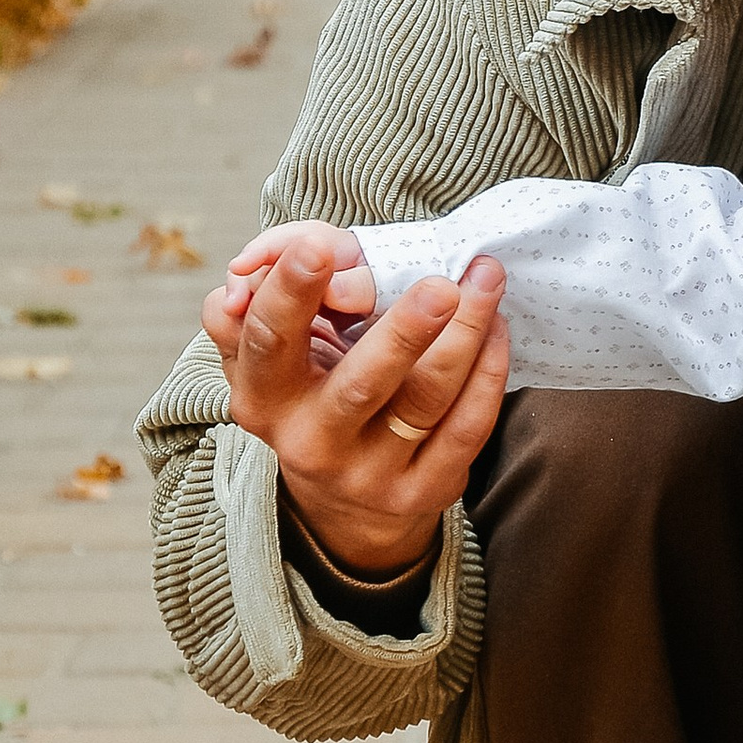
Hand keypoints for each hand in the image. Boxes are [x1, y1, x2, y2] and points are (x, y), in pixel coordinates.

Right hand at [202, 226, 509, 577]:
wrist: (343, 497)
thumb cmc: (308, 391)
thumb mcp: (270, 350)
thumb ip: (255, 299)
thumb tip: (246, 271)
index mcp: (264, 400)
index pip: (271, 342)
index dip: (290, 293)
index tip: (321, 245)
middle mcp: (312, 442)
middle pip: (361, 384)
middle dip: (404, 332)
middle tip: (442, 285)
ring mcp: (371, 474)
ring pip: (427, 399)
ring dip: (466, 335)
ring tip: (485, 281)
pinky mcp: (425, 490)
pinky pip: (469, 425)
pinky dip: (488, 371)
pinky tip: (496, 328)